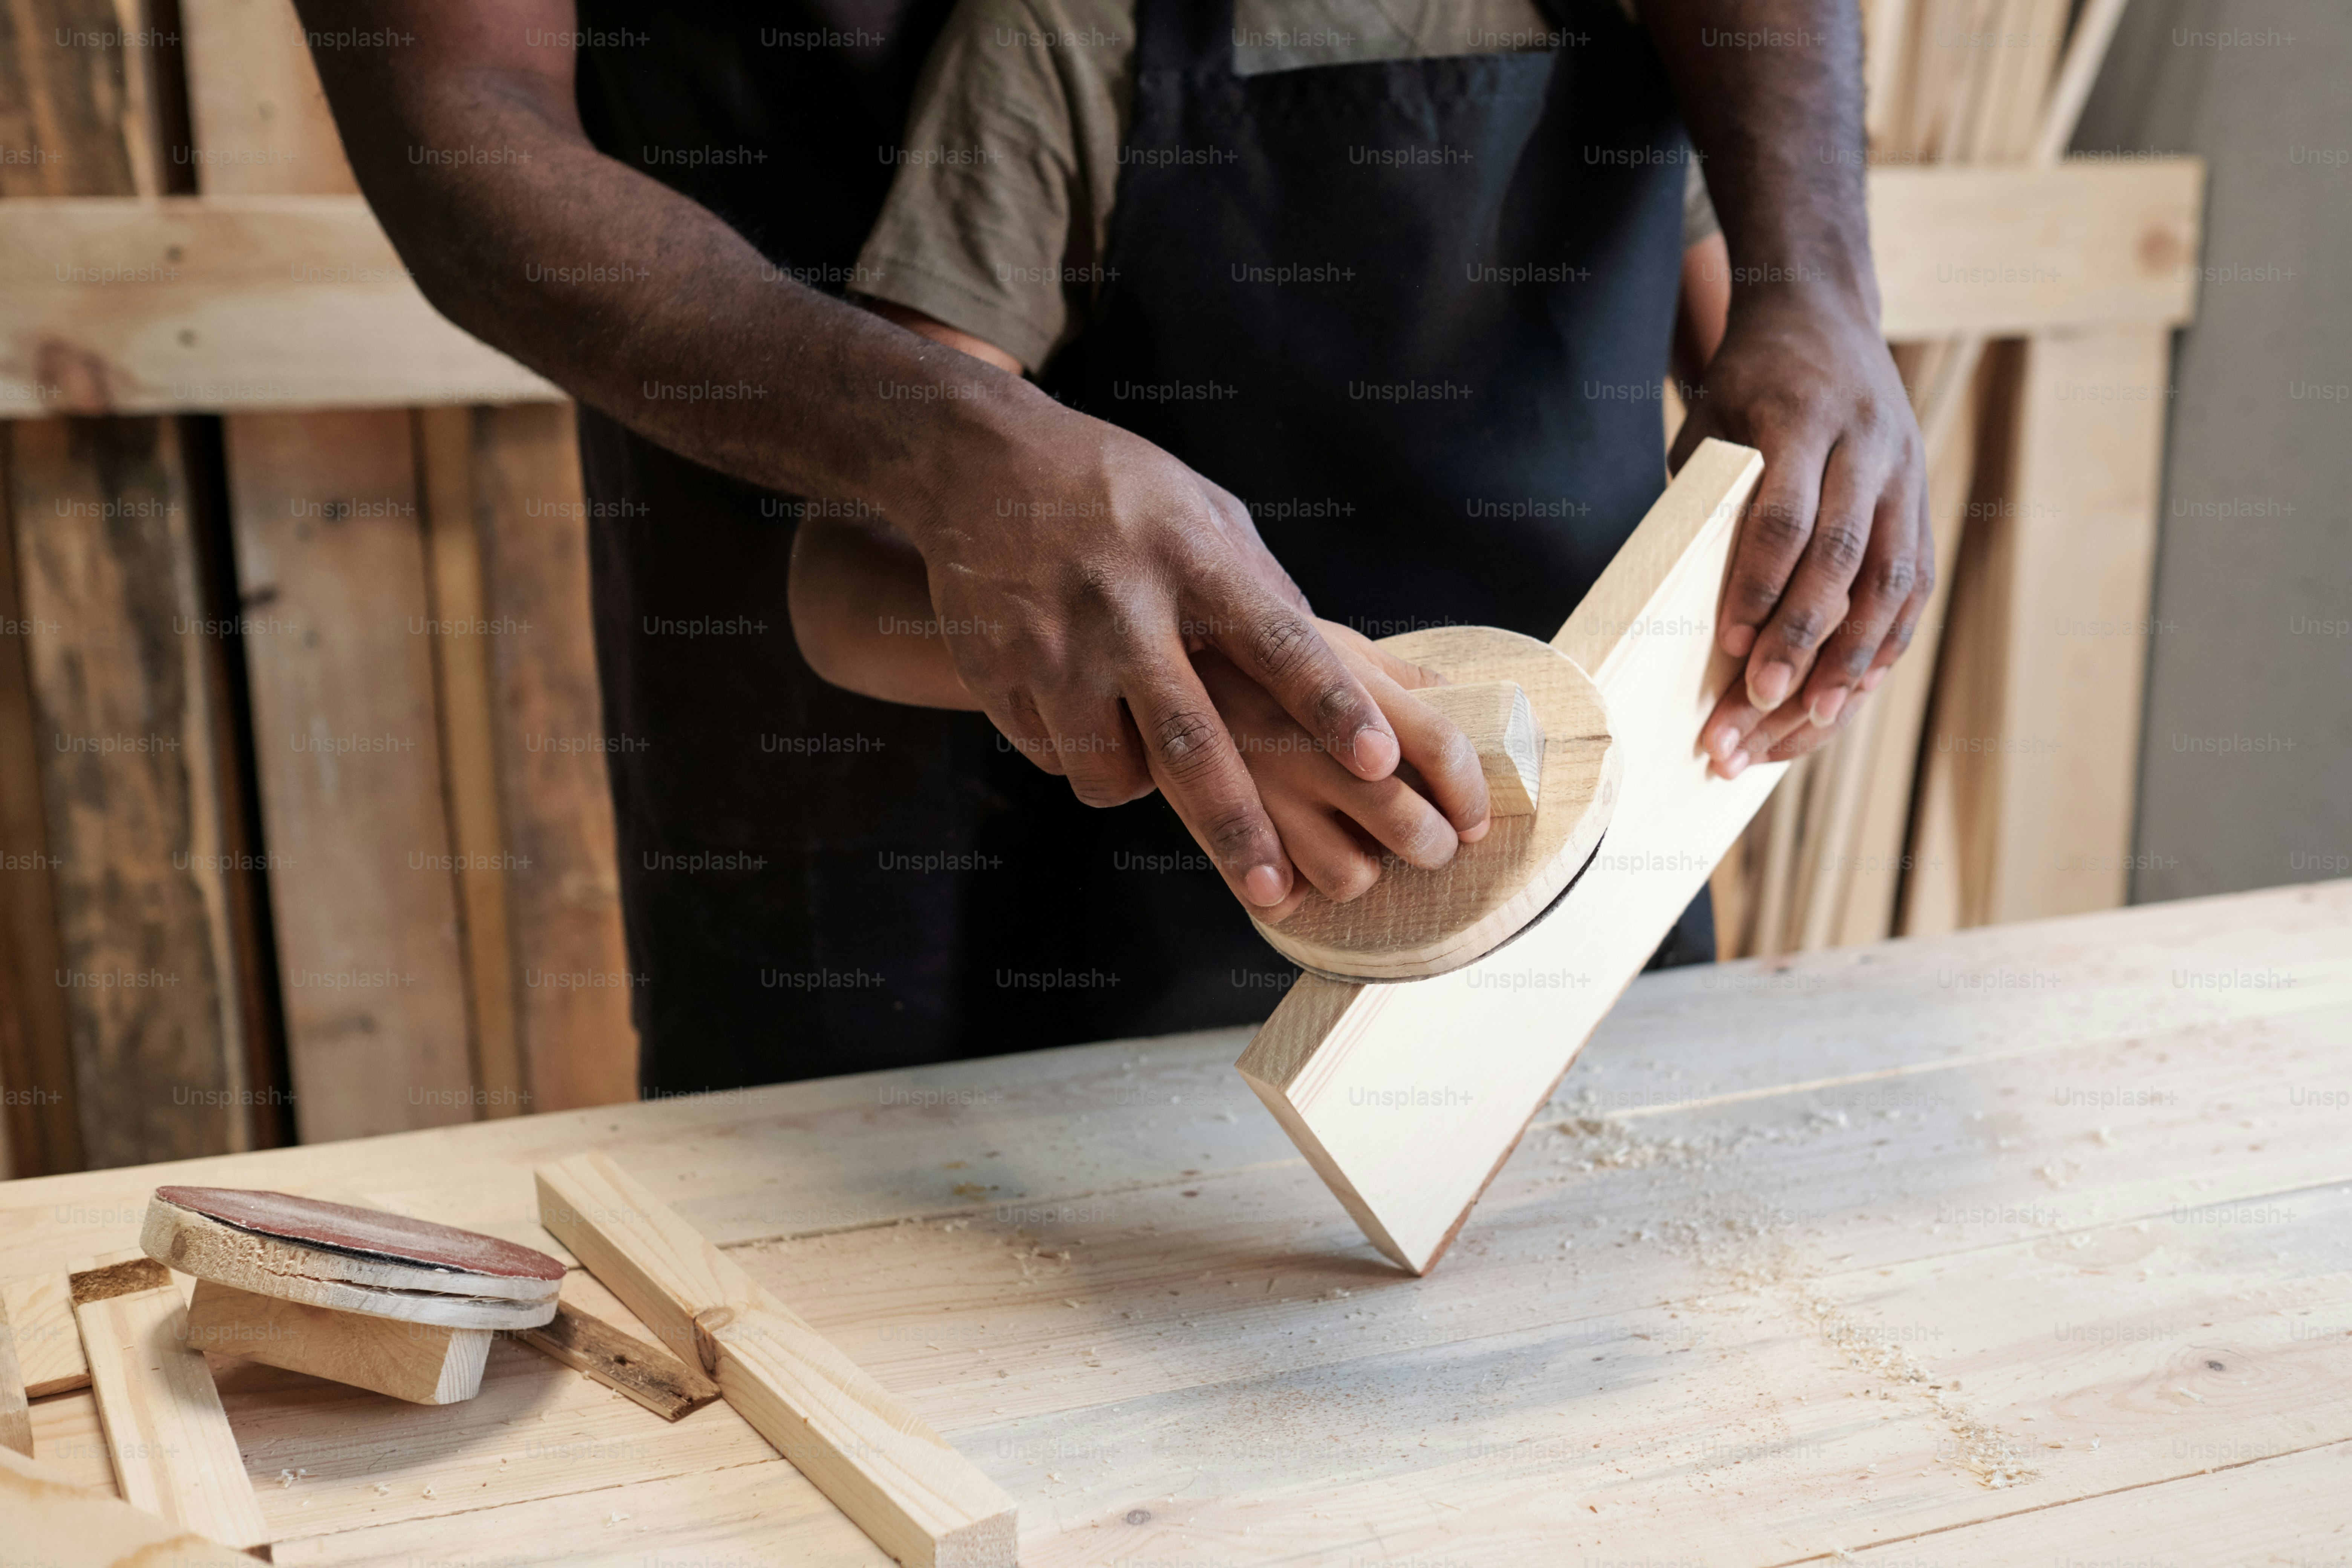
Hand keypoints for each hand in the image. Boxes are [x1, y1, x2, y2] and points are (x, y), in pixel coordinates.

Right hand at [899, 385, 1407, 910]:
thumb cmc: (1118, 490)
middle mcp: (1124, 606)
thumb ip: (1265, 589)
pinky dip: (1083, 759)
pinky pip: (1057, 759)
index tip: (1377, 762)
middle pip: (1191, 739)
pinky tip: (1084, 714)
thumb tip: (1343, 667)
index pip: (1278, 641)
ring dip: (1143, 789)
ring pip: (1110, 771)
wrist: (978, 461)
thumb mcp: (1203, 512)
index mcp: (1193, 559)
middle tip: (1275, 889)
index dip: (1329, 705)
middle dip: (1237, 823)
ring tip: (1153, 768)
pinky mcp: (997, 674)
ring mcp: (1053, 645)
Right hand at [1192, 621, 1491, 920]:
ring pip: (1350, 876)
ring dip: (1366, 870)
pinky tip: (1296, 858)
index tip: (1475, 816)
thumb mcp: (1328, 640)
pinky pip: (1282, 899)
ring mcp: (1257, 787)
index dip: (1472, 793)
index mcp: (1341, 681)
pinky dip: (1298, 890)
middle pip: (1407, 823)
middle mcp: (1301, 738)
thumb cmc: (1252, 649)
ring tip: (1355, 845)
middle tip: (1431, 841)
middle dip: (1437, 845)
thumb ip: (1402, 677)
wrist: (1141, 645)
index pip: (1440, 745)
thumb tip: (1476, 708)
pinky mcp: (1210, 827)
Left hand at [1669, 289, 1933, 776]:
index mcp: (1804, 420)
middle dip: (1801, 641)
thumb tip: (1684, 604)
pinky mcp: (1921, 501)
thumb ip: (1707, 500)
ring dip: (1852, 659)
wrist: (1823, 311)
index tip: (1725, 644)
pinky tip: (1855, 691)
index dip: (1758, 585)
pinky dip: (1884, 643)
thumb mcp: (1711, 421)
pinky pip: (1912, 585)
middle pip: (1841, 560)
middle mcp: (1868, 448)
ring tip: (1813, 720)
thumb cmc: (1747, 380)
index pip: (1785, 517)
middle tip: (1757, 702)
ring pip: (1889, 582)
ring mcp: (1904, 475)